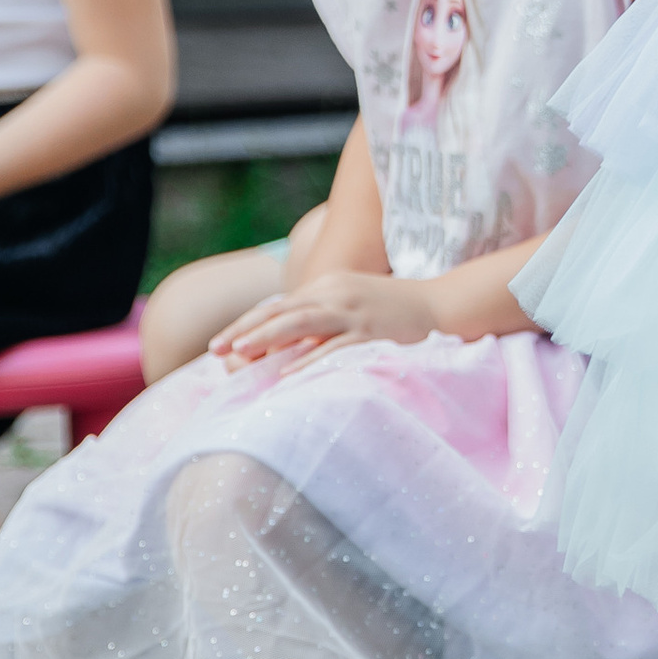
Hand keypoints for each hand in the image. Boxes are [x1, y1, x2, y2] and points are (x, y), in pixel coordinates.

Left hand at [210, 270, 438, 370]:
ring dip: (268, 337)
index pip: (278, 305)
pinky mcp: (371, 332)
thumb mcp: (351, 304)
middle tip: (216, 348)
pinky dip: (310, 358)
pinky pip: (335, 346)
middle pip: (282, 310)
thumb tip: (281, 342)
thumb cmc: (393, 310)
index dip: (248, 323)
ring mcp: (354, 312)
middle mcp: (336, 294)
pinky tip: (289, 372)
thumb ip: (319, 317)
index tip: (221, 342)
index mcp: (328, 286)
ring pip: (302, 322)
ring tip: (241, 352)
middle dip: (246, 329)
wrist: (441, 304)